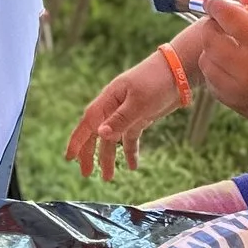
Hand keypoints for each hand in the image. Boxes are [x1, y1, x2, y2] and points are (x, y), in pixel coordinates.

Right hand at [65, 54, 182, 183]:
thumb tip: (100, 134)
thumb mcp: (139, 102)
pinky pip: (130, 137)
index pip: (88, 123)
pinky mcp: (140, 117)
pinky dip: (130, 151)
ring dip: (109, 157)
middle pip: (96, 133)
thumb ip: (120, 119)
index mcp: (108, 100)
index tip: (69, 158)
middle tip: (87, 174)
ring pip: (113, 139)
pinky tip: (132, 166)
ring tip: (109, 177)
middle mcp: (114, 107)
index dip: (77, 141)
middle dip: (90, 154)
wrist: (178, 70)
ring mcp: (127, 113)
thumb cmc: (156, 80)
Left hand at [197, 0, 247, 136]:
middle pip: (210, 37)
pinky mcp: (233, 104)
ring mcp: (239, 90)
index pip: (228, 16)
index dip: (217, 5)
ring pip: (205, 58)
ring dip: (214, 48)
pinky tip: (236, 67)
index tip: (216, 2)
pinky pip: (210, 79)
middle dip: (214, 25)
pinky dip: (217, 69)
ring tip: (234, 47)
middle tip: (227, 24)